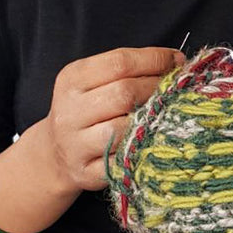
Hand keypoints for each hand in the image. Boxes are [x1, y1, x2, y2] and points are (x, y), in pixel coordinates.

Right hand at [45, 46, 183, 192]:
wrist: (56, 152)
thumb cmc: (87, 108)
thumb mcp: (94, 79)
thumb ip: (128, 68)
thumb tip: (175, 61)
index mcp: (72, 79)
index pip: (119, 62)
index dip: (154, 60)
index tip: (177, 60)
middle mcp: (69, 111)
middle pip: (124, 94)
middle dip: (157, 89)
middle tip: (174, 89)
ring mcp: (75, 145)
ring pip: (124, 129)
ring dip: (151, 121)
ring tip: (164, 114)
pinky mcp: (86, 173)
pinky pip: (123, 161)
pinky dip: (140, 151)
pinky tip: (149, 143)